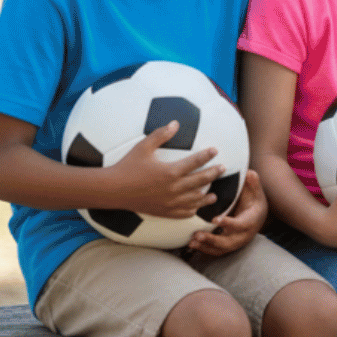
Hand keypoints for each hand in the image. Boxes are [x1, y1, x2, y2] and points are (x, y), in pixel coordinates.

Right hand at [105, 122, 222, 218]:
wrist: (113, 190)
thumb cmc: (127, 166)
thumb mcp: (143, 147)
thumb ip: (160, 135)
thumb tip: (175, 123)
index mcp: (170, 172)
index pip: (195, 162)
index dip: (207, 155)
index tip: (215, 150)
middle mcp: (173, 189)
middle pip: (200, 181)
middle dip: (213, 174)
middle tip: (223, 169)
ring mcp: (169, 203)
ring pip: (194, 200)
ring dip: (206, 197)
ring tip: (214, 194)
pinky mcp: (163, 212)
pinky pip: (182, 214)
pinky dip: (192, 210)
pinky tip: (195, 207)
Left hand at [188, 169, 264, 256]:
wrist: (258, 216)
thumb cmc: (254, 202)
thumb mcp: (256, 191)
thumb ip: (253, 182)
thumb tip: (249, 173)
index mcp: (251, 221)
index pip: (240, 224)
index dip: (229, 223)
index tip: (215, 220)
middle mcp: (244, 235)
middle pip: (229, 242)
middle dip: (212, 239)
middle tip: (198, 235)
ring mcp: (236, 242)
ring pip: (221, 249)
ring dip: (205, 246)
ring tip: (192, 241)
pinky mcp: (229, 246)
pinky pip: (216, 251)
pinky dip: (204, 249)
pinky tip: (192, 244)